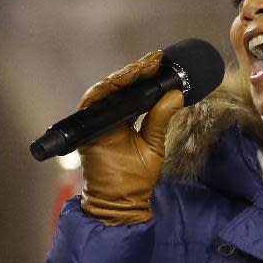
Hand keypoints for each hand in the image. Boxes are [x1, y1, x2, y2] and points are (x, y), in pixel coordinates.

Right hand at [78, 49, 183, 225]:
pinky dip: (106, 89)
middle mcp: (107, 116)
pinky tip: (122, 80)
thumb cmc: (135, 179)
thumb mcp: (153, 145)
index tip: (161, 61)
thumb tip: (176, 94)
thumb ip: (161, 119)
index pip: (132, 90)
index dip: (145, 74)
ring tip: (143, 66)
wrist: (120, 202)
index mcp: (123, 118)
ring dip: (124, 76)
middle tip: (155, 59)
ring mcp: (95, 121)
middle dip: (136, 70)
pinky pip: (92, 102)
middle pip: (118, 85)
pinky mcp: (86, 129)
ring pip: (105, 89)